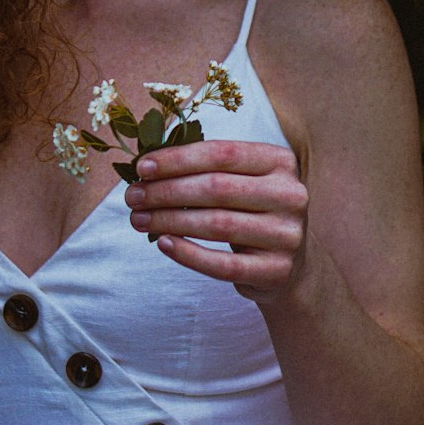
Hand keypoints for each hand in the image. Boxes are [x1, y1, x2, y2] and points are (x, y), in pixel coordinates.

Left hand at [123, 138, 307, 303]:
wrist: (290, 266)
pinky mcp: (276, 271)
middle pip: (216, 188)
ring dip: (170, 220)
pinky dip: (188, 254)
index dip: (179, 158)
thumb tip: (148, 166)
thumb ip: (206, 169)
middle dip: (167, 191)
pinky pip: (223, 264)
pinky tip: (164, 243)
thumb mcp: (241, 181)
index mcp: (280, 161)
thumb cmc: (252, 211)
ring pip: (217, 224)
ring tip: (140, 219)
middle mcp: (290, 195)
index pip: (222, 153)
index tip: (142, 167)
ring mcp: (286, 235)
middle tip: (133, 196)